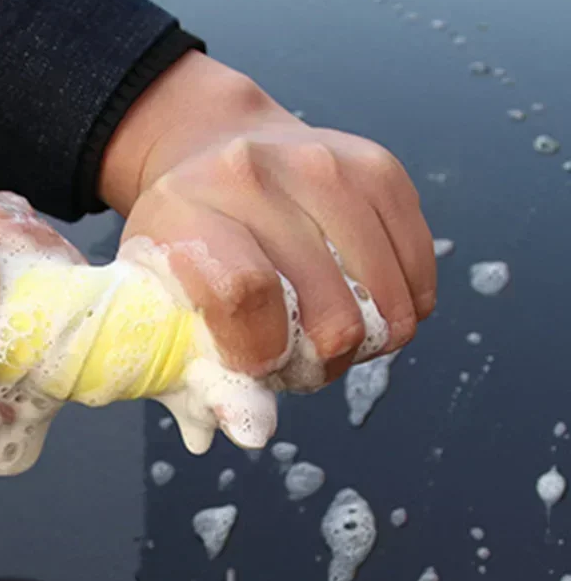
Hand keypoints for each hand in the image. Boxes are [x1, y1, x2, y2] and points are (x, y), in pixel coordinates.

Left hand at [99, 52, 435, 382]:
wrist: (216, 147)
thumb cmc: (187, 236)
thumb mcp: (160, 293)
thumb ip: (193, 367)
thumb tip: (253, 433)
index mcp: (190, 210)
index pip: (246, 295)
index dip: (262, 355)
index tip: (257, 367)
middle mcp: (261, 176)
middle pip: (332, 313)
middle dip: (320, 363)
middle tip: (296, 358)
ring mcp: (330, 165)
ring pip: (387, 303)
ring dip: (363, 342)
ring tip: (324, 330)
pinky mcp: (381, 170)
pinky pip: (419, 276)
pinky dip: (397, 309)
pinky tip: (358, 300)